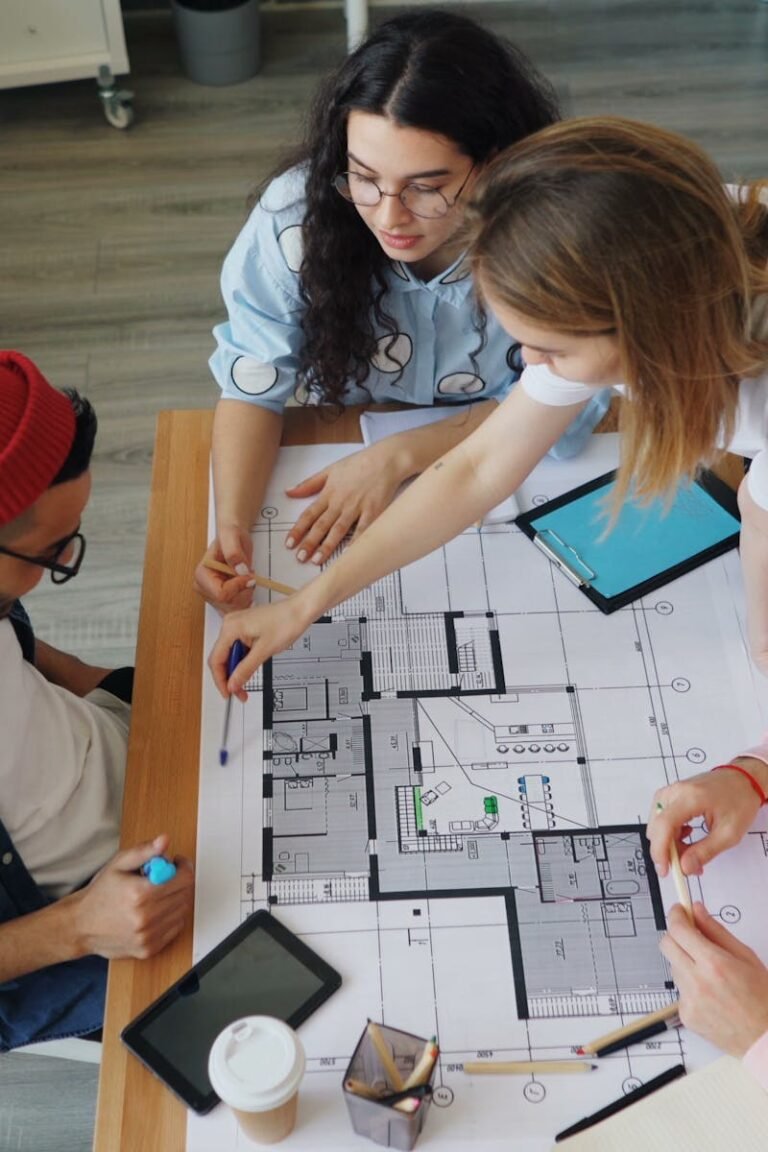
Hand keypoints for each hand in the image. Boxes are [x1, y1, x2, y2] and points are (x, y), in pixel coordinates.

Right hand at [70, 834, 193, 960]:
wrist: (81, 926)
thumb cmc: (100, 894)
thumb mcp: (118, 864)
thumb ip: (144, 851)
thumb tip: (164, 841)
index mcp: (140, 894)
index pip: (184, 879)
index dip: (184, 867)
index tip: (177, 863)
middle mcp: (146, 918)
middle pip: (186, 894)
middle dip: (179, 881)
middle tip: (164, 877)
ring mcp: (148, 936)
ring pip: (182, 912)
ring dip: (176, 899)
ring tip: (157, 894)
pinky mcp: (149, 949)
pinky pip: (175, 929)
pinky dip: (171, 917)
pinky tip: (155, 911)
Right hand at [194, 528, 254, 611]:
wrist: (234, 537)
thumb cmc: (231, 535)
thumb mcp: (232, 536)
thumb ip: (234, 552)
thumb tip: (239, 569)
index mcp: (202, 574)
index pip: (221, 594)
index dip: (239, 587)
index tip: (249, 575)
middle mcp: (204, 588)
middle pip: (227, 604)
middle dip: (244, 592)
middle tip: (250, 576)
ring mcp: (212, 596)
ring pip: (233, 609)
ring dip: (246, 596)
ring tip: (248, 579)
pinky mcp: (222, 600)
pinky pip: (236, 609)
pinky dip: (246, 601)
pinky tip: (248, 588)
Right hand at [208, 596, 313, 700]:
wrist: (300, 610)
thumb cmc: (287, 622)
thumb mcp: (264, 651)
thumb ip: (245, 669)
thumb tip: (232, 684)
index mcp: (231, 628)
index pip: (216, 660)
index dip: (220, 680)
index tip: (228, 693)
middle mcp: (230, 624)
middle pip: (221, 658)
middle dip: (229, 678)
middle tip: (239, 693)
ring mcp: (237, 625)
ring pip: (230, 654)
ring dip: (236, 670)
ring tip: (245, 684)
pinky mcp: (245, 628)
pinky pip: (238, 648)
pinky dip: (242, 661)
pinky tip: (249, 669)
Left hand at [284, 441, 412, 566]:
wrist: (385, 459)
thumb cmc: (359, 464)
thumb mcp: (330, 470)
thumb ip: (309, 484)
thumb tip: (289, 492)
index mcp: (329, 493)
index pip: (309, 514)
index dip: (298, 530)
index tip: (289, 543)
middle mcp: (340, 502)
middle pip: (321, 525)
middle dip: (309, 542)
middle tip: (300, 557)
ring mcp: (357, 507)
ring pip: (339, 530)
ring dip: (327, 546)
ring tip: (317, 560)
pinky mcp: (373, 511)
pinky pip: (362, 529)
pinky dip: (355, 542)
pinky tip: (348, 554)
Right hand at [648, 767, 761, 876]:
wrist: (743, 781)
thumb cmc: (739, 801)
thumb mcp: (728, 833)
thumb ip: (705, 852)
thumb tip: (685, 867)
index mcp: (691, 797)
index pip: (664, 825)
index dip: (660, 850)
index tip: (665, 870)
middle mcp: (676, 791)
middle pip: (657, 826)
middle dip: (668, 850)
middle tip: (687, 865)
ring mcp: (672, 791)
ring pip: (657, 824)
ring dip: (670, 842)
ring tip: (691, 850)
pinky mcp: (672, 794)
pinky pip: (662, 817)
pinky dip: (671, 832)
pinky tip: (686, 835)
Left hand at [660, 903, 767, 1055]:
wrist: (765, 1038)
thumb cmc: (762, 999)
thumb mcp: (745, 957)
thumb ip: (716, 931)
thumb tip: (697, 911)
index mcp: (714, 964)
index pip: (678, 930)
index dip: (676, 916)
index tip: (680, 912)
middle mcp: (697, 982)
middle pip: (666, 945)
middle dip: (676, 936)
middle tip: (691, 937)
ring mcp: (689, 1001)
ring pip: (673, 967)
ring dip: (684, 962)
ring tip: (710, 974)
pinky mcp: (685, 1016)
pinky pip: (679, 990)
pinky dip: (690, 987)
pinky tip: (710, 994)